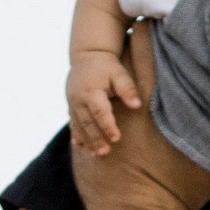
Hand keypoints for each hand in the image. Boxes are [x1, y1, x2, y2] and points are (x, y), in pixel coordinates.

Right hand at [67, 44, 144, 158]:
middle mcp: (79, 99)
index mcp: (92, 91)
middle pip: (88, 123)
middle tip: (105, 153)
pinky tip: (79, 146)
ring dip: (87, 141)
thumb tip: (137, 105)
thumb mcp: (119, 73)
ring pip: (79, 125)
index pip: (100, 112)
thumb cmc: (107, 65)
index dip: (108, 126)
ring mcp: (72, 103)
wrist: (87, 55)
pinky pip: (72, 122)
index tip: (116, 138)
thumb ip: (127, 89)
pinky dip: (76, 134)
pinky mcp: (71, 105)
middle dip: (96, 139)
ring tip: (96, 154)